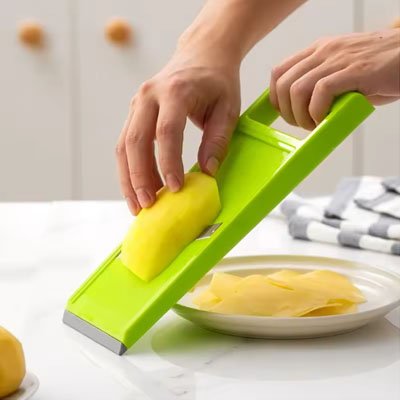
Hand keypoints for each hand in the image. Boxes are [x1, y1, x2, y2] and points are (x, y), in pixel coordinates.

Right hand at [116, 45, 239, 214]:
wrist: (202, 54)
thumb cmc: (217, 82)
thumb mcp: (228, 109)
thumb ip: (217, 140)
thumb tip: (208, 172)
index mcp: (175, 91)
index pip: (166, 132)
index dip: (168, 163)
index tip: (175, 189)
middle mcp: (149, 95)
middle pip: (135, 141)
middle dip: (139, 177)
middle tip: (148, 205)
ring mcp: (137, 103)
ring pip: (124, 145)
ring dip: (128, 178)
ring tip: (137, 205)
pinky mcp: (135, 113)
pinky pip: (126, 144)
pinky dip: (129, 169)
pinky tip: (137, 188)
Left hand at [270, 28, 399, 129]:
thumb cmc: (379, 68)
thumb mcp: (342, 71)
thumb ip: (320, 84)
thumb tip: (302, 109)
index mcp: (318, 50)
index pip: (279, 72)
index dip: (275, 97)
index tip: (284, 113)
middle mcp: (324, 51)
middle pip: (284, 83)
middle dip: (286, 111)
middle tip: (301, 124)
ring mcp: (339, 59)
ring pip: (298, 89)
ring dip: (301, 115)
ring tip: (314, 125)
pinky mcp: (355, 70)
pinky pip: (321, 92)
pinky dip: (317, 112)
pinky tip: (326, 120)